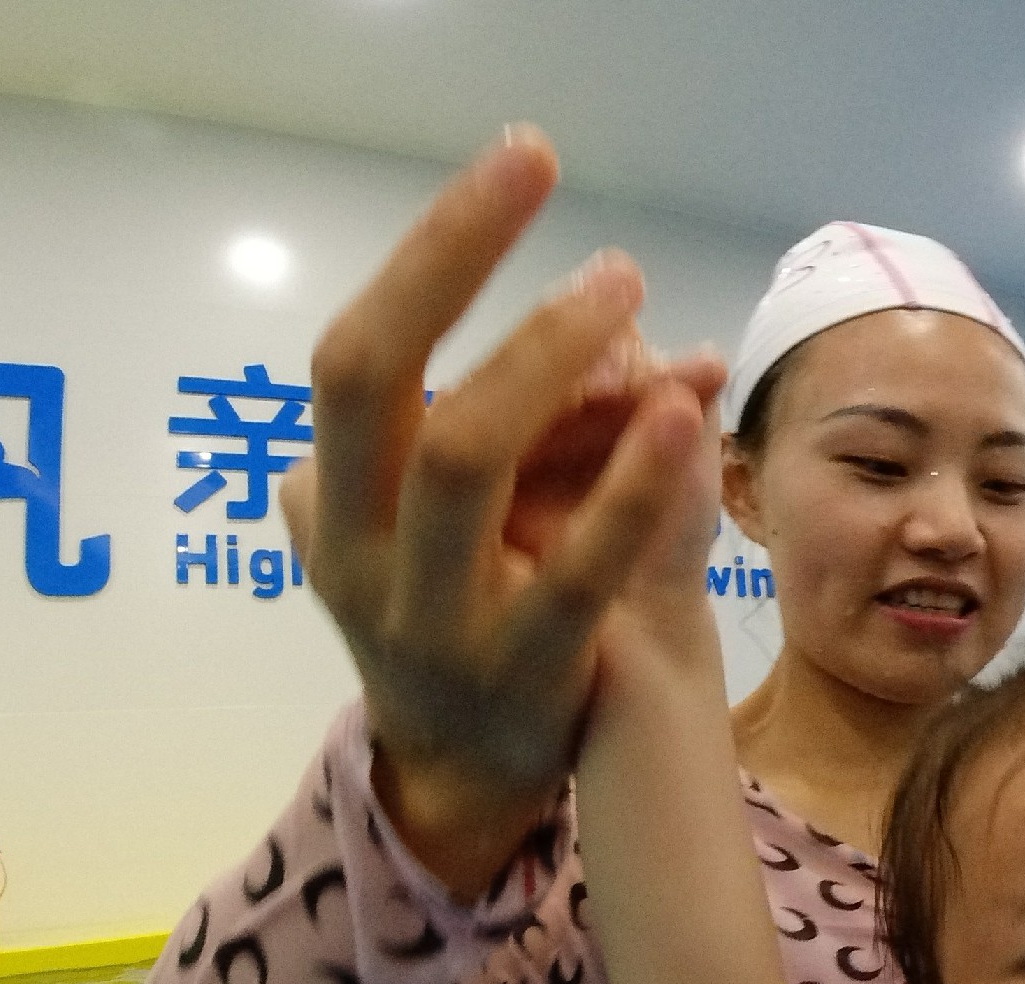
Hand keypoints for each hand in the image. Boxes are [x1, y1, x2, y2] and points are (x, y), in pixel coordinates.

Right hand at [278, 126, 723, 890]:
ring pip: (466, 466)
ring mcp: (440, 620)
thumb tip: (627, 347)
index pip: (355, 357)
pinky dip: (628, 487)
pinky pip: (574, 571)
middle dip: (471, 277)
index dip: (432, 252)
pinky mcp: (525, 675)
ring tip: (626, 296)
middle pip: (391, 391)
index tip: (519, 165)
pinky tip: (682, 417)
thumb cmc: (457, 615)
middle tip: (595, 248)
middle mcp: (369, 556)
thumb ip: (488, 427)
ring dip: (545, 362)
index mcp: (341, 503)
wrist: (466, 776)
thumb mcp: (424, 523)